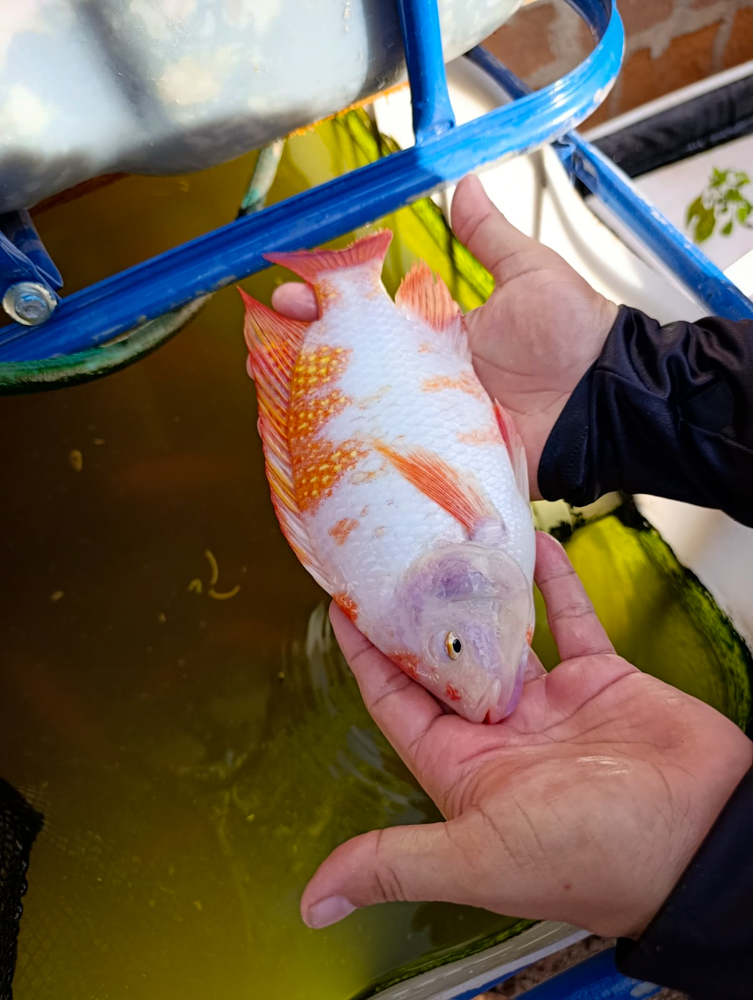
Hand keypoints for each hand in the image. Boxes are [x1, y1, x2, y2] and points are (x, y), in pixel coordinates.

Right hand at [270, 174, 618, 498]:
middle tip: (262, 345)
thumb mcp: (527, 274)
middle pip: (352, 366)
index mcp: (435, 331)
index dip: (326, 301)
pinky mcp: (442, 454)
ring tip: (273, 390)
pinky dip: (355, 450)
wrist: (602, 400)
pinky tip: (316, 445)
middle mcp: (423, 376)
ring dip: (317, 403)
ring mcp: (429, 417)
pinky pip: (393, 454)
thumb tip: (464, 180)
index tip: (289, 290)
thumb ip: (487, 235)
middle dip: (304, 355)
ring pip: (363, 410)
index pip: (366, 314)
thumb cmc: (569, 334)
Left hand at [299, 534, 752, 938]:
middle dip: (420, 617)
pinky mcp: (601, 681)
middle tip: (397, 560)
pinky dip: (554, 585)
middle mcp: (503, 734)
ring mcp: (553, 705)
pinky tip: (536, 548)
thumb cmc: (593, 861)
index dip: (367, 658)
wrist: (704, 843)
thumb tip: (316, 901)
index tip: (342, 607)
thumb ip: (399, 863)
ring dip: (482, 595)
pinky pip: (571, 621)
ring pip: (505, 636)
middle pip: (446, 662)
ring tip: (454, 547)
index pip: (397, 703)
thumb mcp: (480, 859)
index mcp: (464, 769)